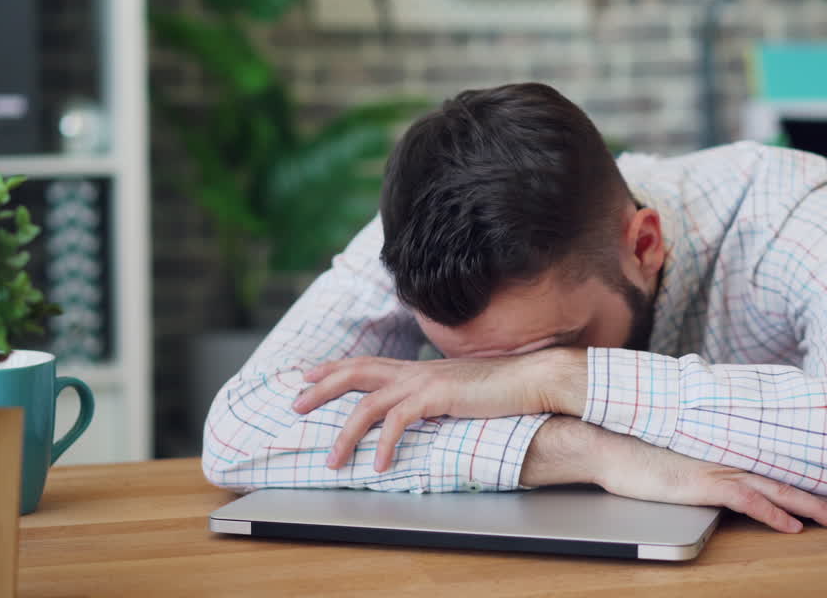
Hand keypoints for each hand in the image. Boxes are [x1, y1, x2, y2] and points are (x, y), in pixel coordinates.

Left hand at [294, 351, 569, 470]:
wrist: (531, 379)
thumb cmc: (502, 388)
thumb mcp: (459, 391)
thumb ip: (436, 397)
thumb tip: (423, 411)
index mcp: (419, 368)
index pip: (367, 362)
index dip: (334, 368)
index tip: (308, 377)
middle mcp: (415, 370)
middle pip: (355, 372)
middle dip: (321, 388)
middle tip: (294, 404)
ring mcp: (424, 381)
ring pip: (368, 402)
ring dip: (345, 433)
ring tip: (333, 460)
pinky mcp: (437, 396)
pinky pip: (398, 421)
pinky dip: (383, 444)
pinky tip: (378, 464)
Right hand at [522, 417, 826, 532]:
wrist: (609, 442)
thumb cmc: (640, 448)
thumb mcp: (682, 452)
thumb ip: (708, 457)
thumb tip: (723, 467)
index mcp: (729, 449)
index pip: (782, 467)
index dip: (815, 481)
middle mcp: (731, 456)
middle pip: (791, 478)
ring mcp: (719, 468)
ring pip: (780, 488)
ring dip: (816, 507)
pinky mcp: (703, 483)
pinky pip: (747, 500)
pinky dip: (773, 513)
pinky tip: (793, 527)